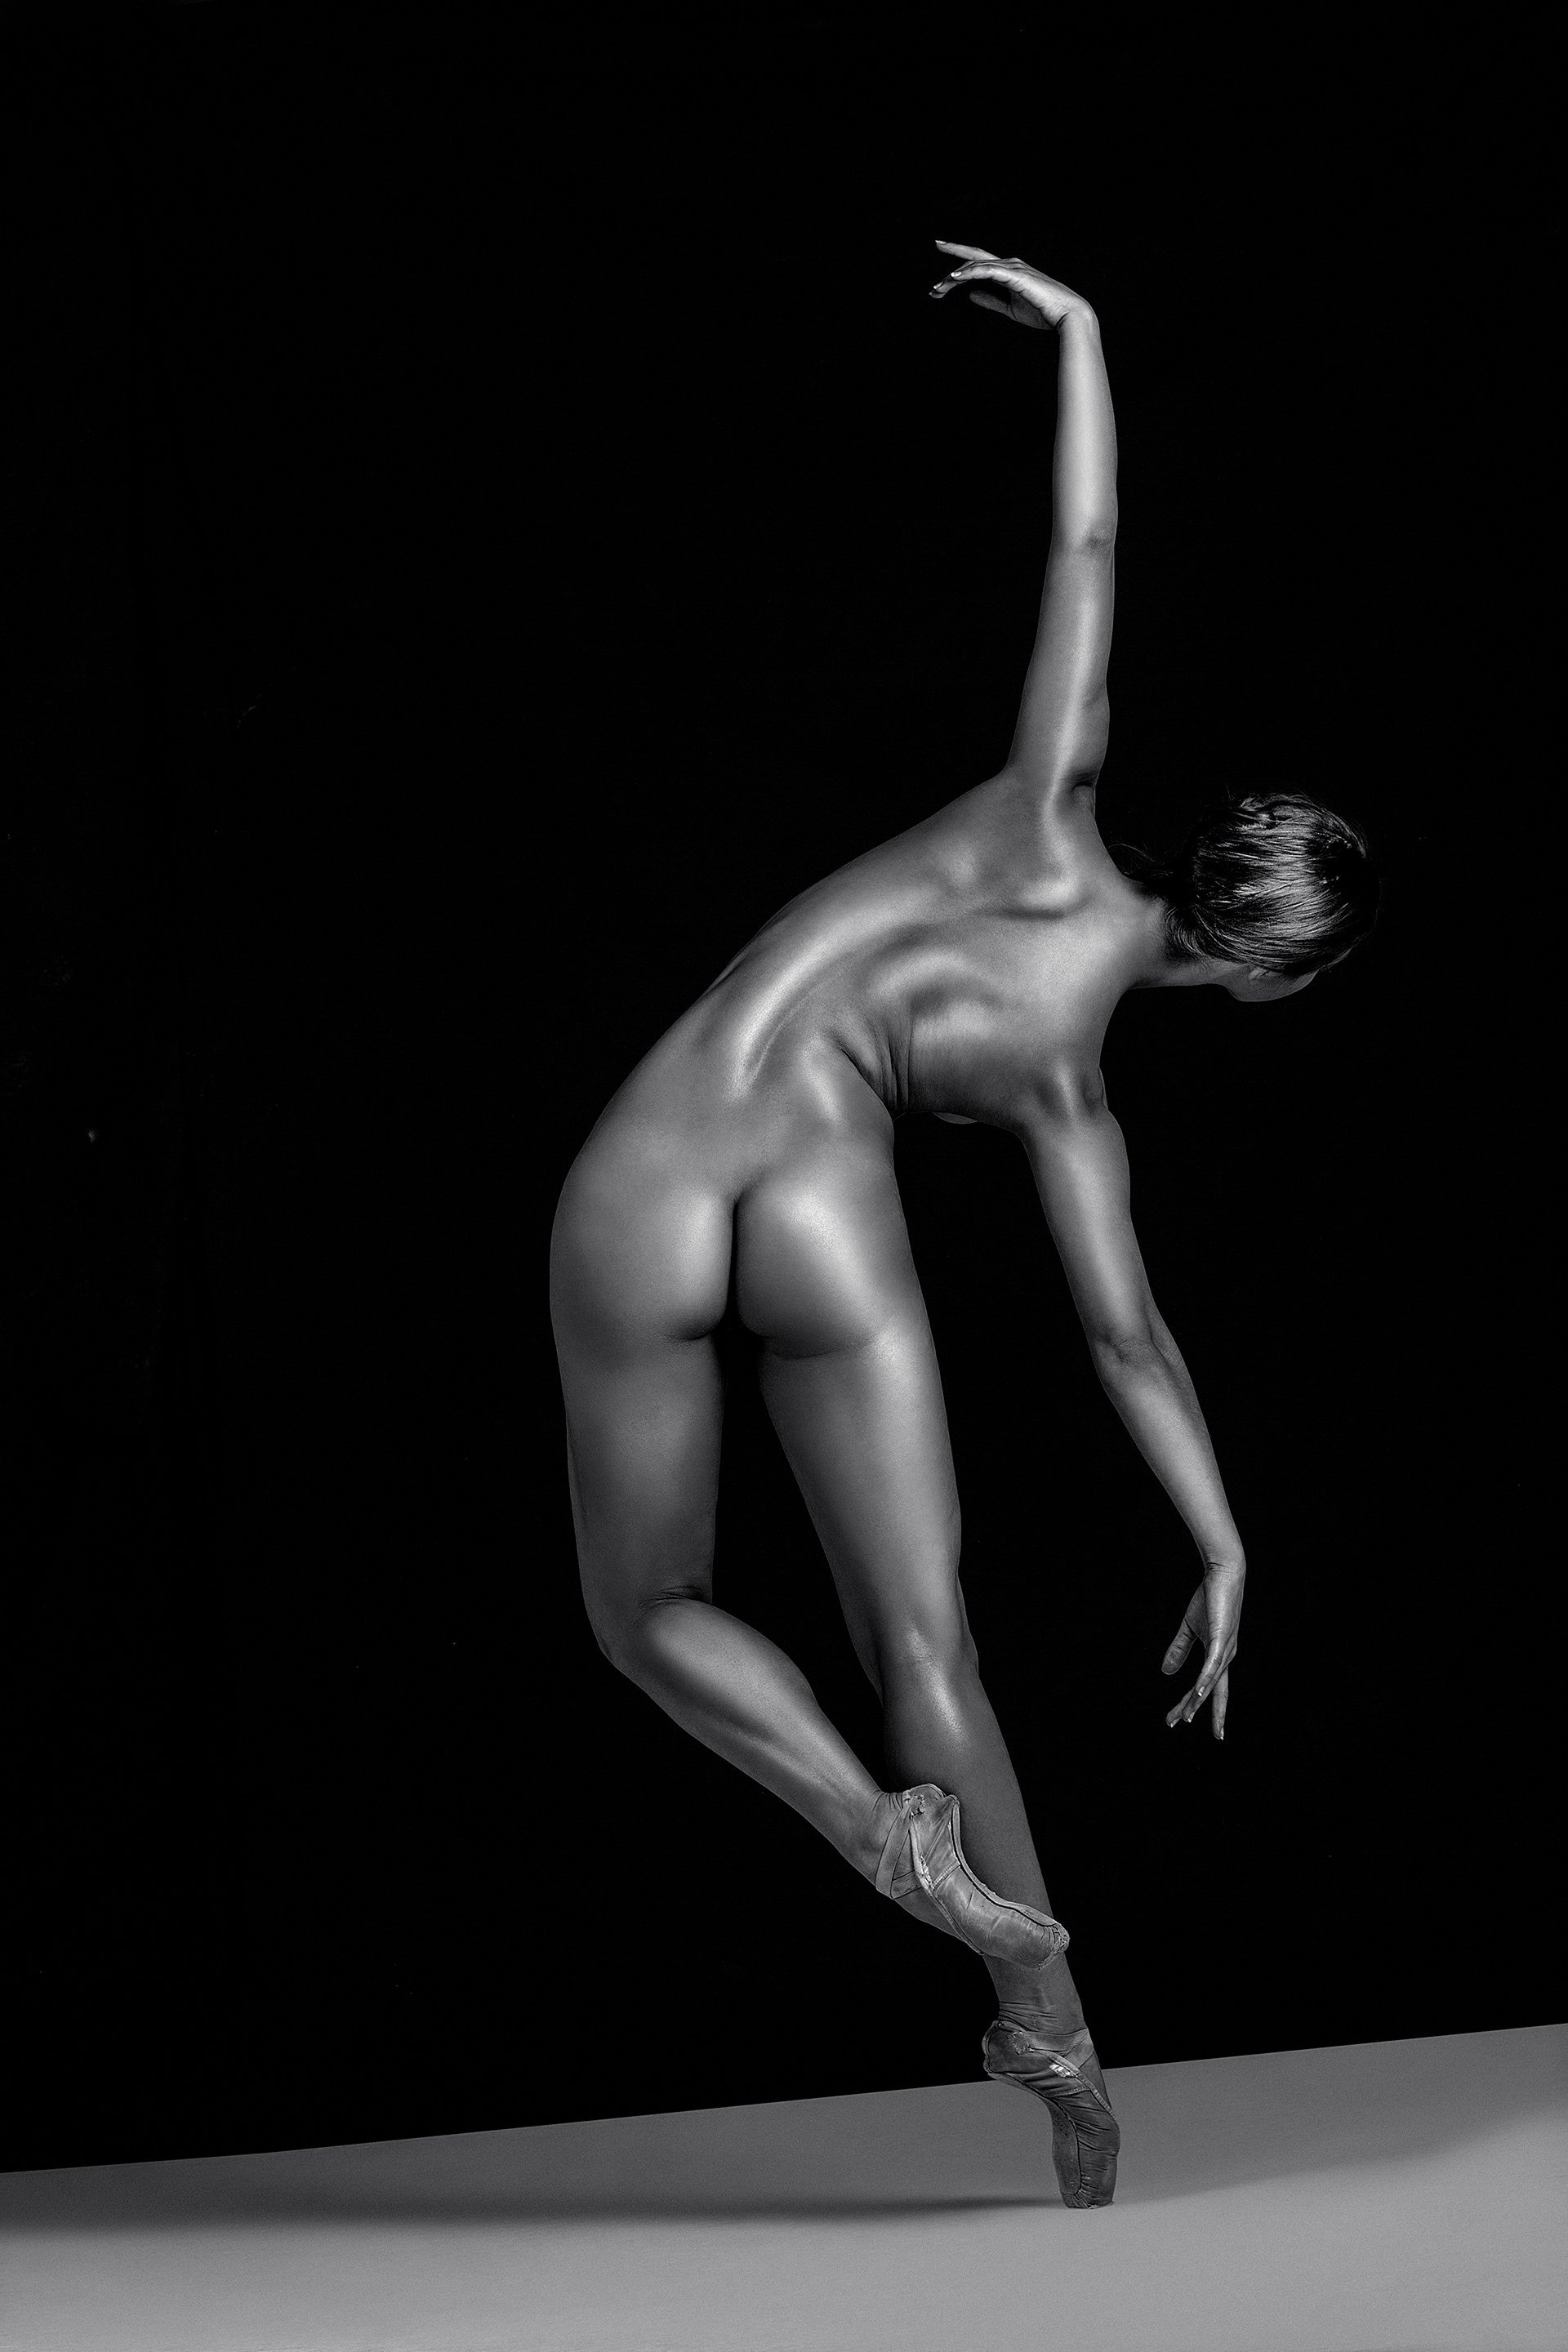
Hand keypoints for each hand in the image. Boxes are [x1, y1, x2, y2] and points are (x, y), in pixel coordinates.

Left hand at [929, 242, 1091, 331]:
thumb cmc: (1042, 312)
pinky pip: (987, 270)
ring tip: (939, 287)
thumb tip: (971, 296)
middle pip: (975, 256)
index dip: (960, 263)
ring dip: (955, 275)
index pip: (980, 262)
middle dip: (954, 252)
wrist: (1065, 315)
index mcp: (1008, 271)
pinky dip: (970, 272)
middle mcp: (1009, 265)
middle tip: (936, 251)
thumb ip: (991, 301)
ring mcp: (1012, 268)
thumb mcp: (1009, 308)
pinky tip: (955, 277)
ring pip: (977, 265)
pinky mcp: (1015, 275)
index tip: (942, 273)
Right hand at [1162, 1560, 1244, 1738]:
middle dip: (1196, 1711)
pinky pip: (1213, 1664)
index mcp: (1219, 1657)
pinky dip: (1205, 1680)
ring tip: (1185, 1717)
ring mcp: (1226, 1649)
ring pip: (1210, 1683)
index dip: (1192, 1704)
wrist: (1223, 1574)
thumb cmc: (1210, 1599)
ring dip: (1197, 1701)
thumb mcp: (1189, 1628)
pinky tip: (1198, 1692)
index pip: (1206, 1688)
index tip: (1175, 1720)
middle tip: (1177, 1724)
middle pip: (1211, 1692)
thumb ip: (1179, 1649)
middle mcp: (1226, 1658)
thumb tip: (1165, 1672)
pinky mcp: (1222, 1638)